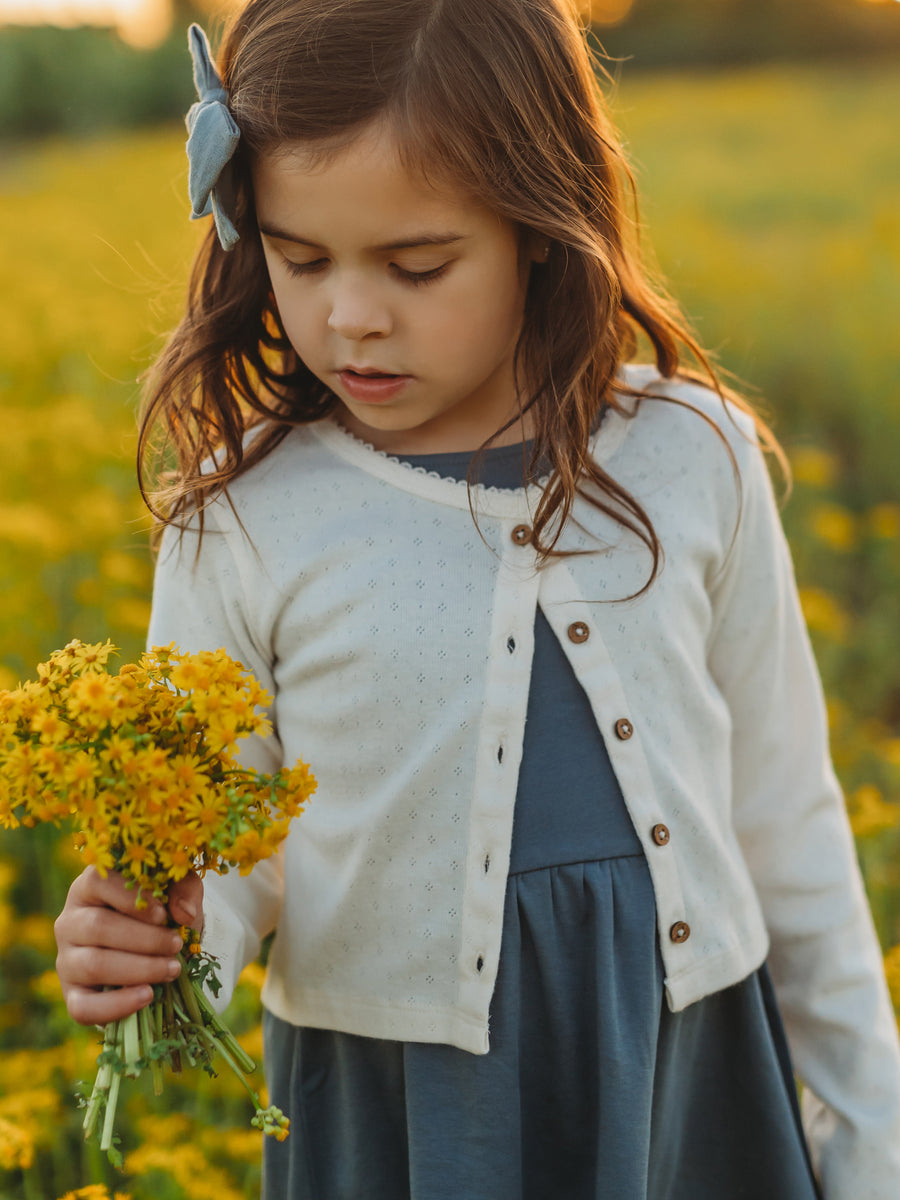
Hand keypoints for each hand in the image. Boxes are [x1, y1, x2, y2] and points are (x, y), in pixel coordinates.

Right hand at [54, 866, 203, 1025]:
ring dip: (138, 969)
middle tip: (176, 945)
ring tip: (172, 969)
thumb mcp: (176, 891)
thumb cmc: (161, 911)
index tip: (163, 915)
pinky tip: (148, 996)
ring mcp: (66, 960)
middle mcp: (69, 921)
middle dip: (144, 939)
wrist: (154, 949)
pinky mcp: (72, 995)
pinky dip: (117, 1005)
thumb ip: (185, 890)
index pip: (97, 882)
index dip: (129, 898)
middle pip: (97, 927)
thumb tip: (184, 914)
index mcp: (89, 888)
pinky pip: (82, 1007)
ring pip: (92, 965)